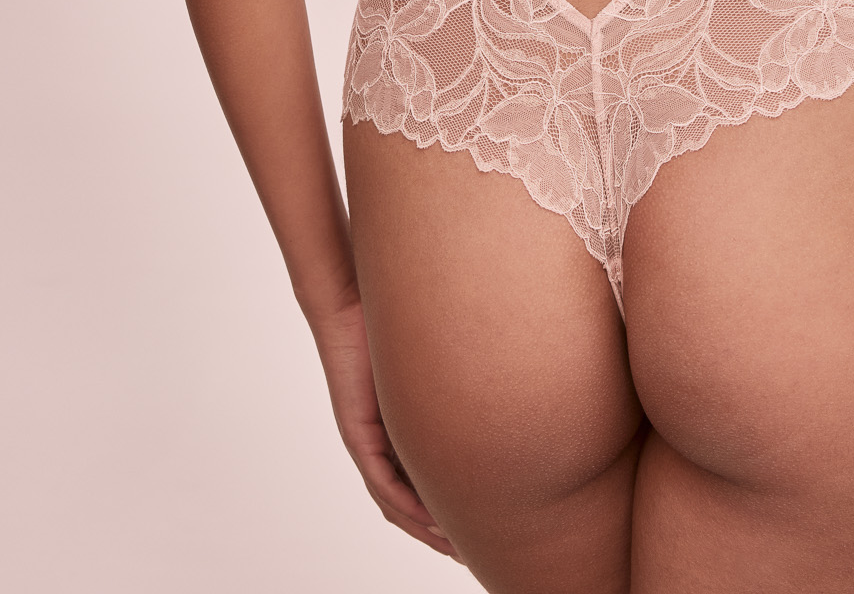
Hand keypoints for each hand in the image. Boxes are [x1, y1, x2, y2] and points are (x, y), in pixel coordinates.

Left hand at [310, 294, 459, 557]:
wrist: (353, 301)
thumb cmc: (394, 319)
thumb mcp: (434, 358)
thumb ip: (456, 372)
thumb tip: (499, 371)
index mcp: (397, 429)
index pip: (421, 481)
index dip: (446, 508)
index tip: (478, 522)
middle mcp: (379, 442)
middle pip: (406, 503)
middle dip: (437, 531)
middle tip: (469, 552)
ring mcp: (367, 441)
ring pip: (394, 501)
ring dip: (423, 528)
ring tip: (453, 547)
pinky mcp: (359, 434)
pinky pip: (382, 482)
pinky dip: (407, 505)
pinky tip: (430, 519)